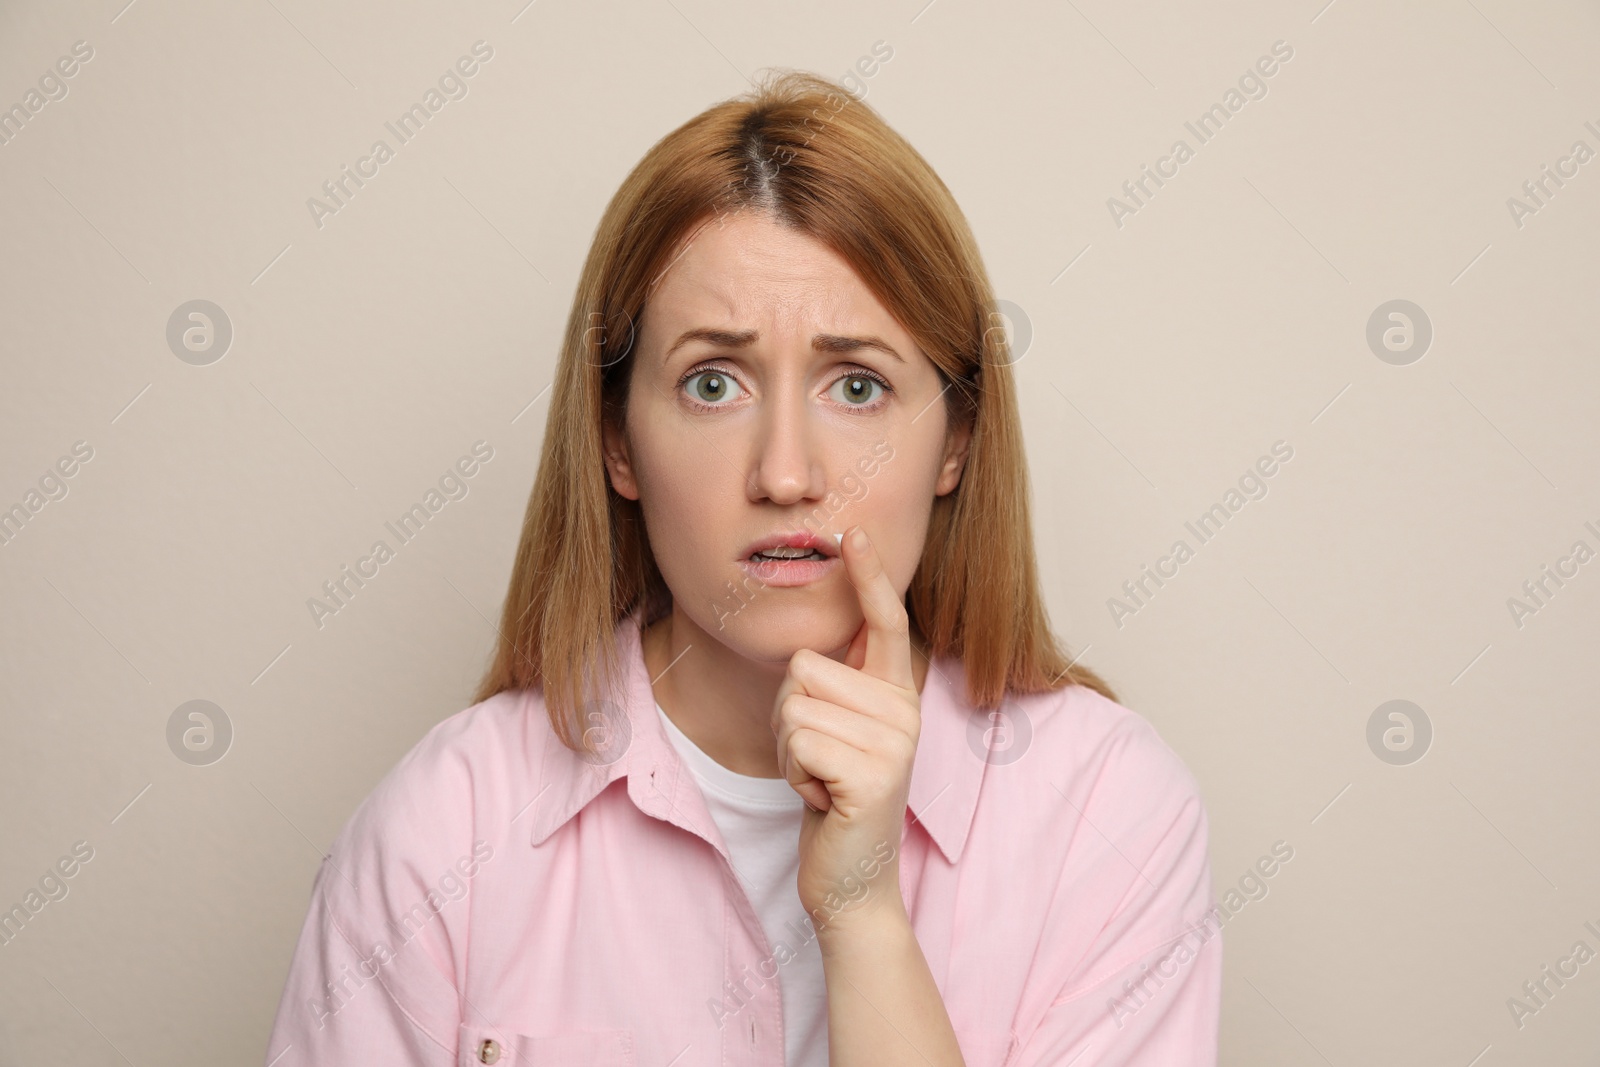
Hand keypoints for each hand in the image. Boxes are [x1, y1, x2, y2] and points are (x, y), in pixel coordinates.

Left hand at [770, 524, 919, 932]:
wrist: (850, 877)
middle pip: (805, 666)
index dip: (869, 575)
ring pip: (793, 703)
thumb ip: (842, 682)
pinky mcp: (873, 775)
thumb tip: (823, 632)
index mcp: (898, 693)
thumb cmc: (834, 796)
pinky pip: (796, 741)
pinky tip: (820, 798)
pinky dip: (792, 773)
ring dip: (787, 748)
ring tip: (820, 778)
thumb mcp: (840, 730)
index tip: (854, 531)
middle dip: (788, 714)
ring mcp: (895, 743)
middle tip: (818, 758)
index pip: (887, 621)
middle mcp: (905, 710)